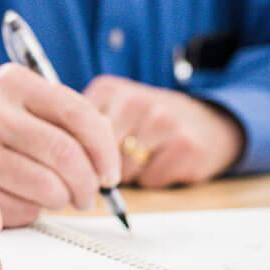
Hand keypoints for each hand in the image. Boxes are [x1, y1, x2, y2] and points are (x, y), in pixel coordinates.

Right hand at [0, 64, 120, 227]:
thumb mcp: (27, 108)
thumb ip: (69, 122)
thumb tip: (108, 161)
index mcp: (13, 82)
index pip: (78, 113)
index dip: (105, 149)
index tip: (110, 172)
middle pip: (66, 154)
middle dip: (88, 183)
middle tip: (88, 195)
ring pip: (48, 187)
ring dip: (62, 200)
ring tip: (56, 197)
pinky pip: (22, 209)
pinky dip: (32, 211)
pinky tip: (20, 200)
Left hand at [83, 76, 244, 187]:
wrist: (211, 122)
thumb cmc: (154, 123)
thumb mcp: (115, 111)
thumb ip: (83, 129)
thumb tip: (57, 164)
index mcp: (108, 89)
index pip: (72, 135)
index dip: (79, 156)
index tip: (87, 160)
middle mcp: (134, 100)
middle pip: (95, 157)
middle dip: (105, 168)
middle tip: (125, 156)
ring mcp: (161, 121)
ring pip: (123, 171)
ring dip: (132, 175)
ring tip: (148, 155)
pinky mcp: (185, 145)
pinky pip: (151, 180)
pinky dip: (156, 179)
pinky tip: (167, 161)